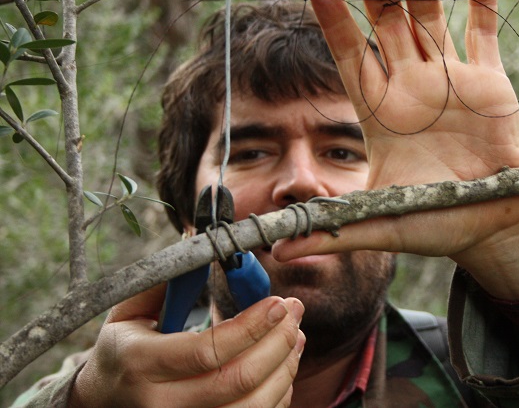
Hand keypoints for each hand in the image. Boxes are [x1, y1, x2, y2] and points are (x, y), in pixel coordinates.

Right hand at [70, 284, 304, 407]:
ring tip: (295, 334)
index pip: (206, 351)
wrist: (104, 401)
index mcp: (140, 364)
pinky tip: (283, 364)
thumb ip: (168, 281)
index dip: (249, 327)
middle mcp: (161, 404)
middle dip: (277, 342)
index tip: (277, 303)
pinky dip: (278, 392)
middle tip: (294, 310)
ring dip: (285, 367)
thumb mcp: (130, 312)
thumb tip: (205, 244)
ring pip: (252, 406)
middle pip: (236, 381)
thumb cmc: (123, 349)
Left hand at [273, 0, 518, 299]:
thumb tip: (280, 247)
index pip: (351, 58)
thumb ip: (335, 230)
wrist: (488, 224)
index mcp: (381, 114)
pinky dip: (483, 3)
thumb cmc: (434, 222)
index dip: (334, 22)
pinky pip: (485, 35)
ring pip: (432, 23)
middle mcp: (412, 89)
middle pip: (389, 30)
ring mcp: (451, 81)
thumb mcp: (381, 225)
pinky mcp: (491, 84)